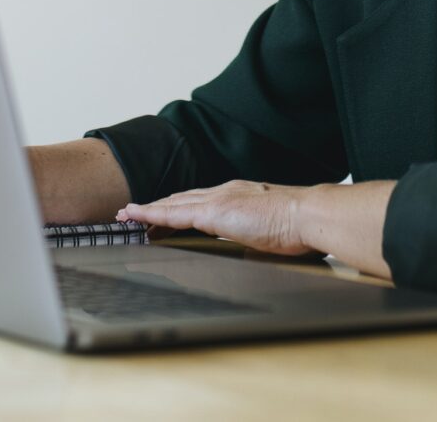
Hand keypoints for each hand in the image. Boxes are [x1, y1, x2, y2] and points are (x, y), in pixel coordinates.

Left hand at [118, 180, 313, 256]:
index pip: (200, 201)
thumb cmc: (298, 225)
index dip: (179, 207)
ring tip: (128, 216)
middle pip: (181, 199)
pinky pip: (174, 213)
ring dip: (149, 210)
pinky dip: (152, 213)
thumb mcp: (270, 230)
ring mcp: (218, 200)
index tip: (164, 215)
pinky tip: (137, 216)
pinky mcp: (214, 212)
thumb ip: (255, 233)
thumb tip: (253, 244)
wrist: (308, 215)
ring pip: (173, 203)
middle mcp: (224, 192)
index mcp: (237, 196)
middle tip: (136, 214)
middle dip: (158, 207)